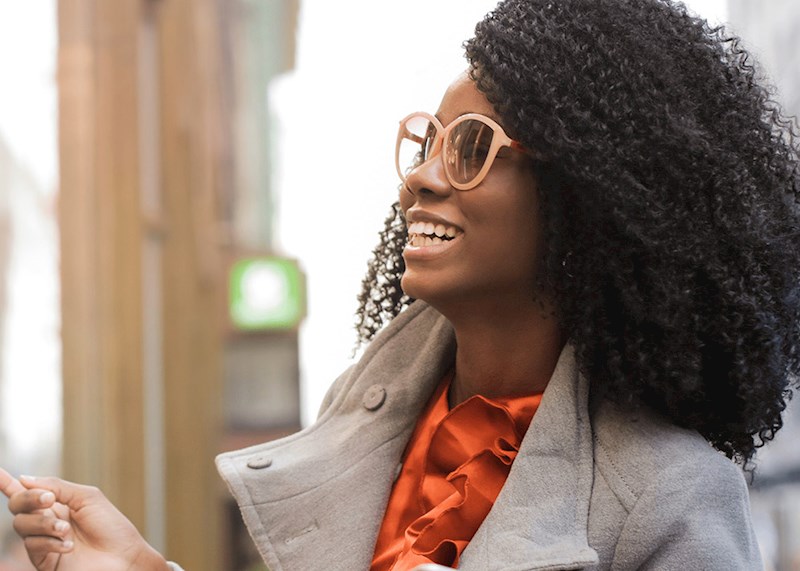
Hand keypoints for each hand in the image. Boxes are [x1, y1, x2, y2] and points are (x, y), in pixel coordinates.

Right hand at [0, 468, 168, 570]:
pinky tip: (68, 545)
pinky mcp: (43, 560)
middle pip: (17, 505)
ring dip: (44, 523)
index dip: (7, 482)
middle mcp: (46, 520)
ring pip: (21, 525)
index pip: (26, 491)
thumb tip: (24, 479)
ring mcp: (43, 540)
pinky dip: (50, 542)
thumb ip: (57, 487)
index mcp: (57, 503)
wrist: (123, 556)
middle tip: (48, 500)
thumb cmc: (110, 526)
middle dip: (28, 499)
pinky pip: (33, 546)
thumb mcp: (87, 498)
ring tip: (66, 528)